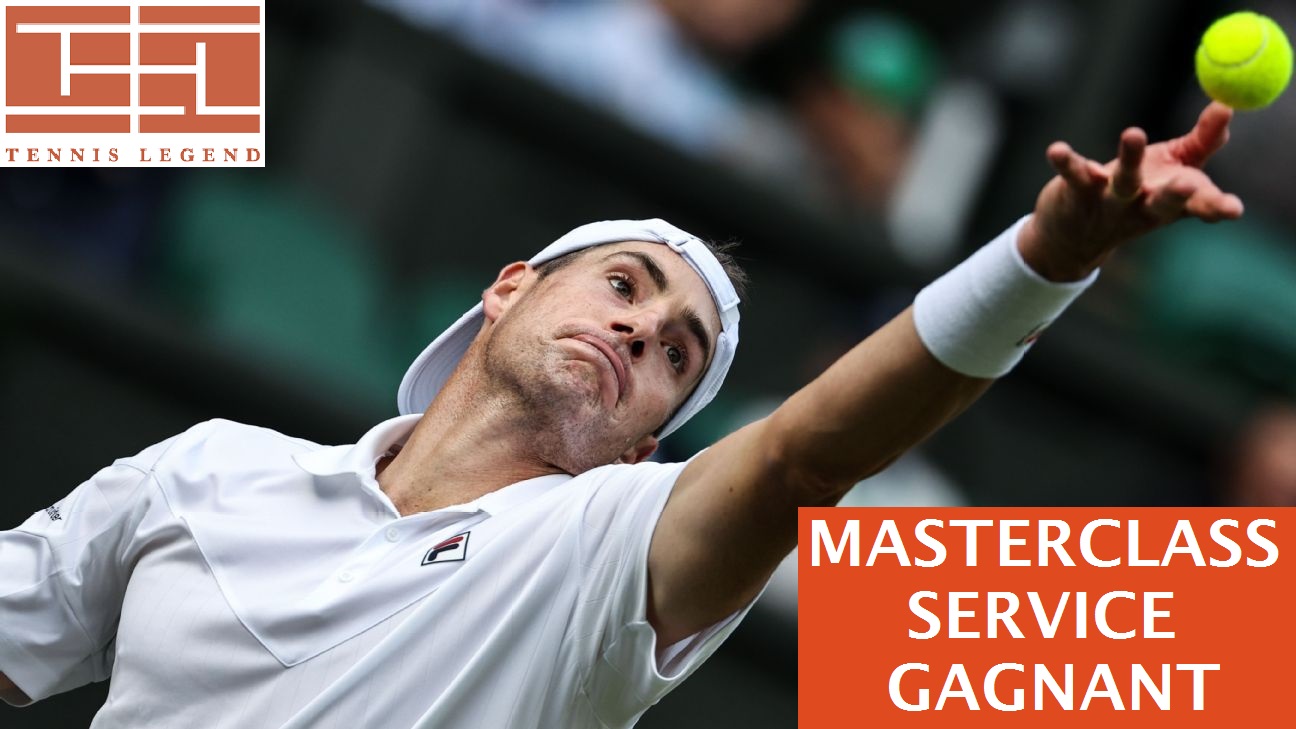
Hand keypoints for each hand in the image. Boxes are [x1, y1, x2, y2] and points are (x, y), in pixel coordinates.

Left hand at [1018, 101, 1244, 281]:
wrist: (1074, 236)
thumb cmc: (1138, 195)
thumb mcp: (1174, 168)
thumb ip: (1202, 141)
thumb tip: (1227, 105)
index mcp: (1171, 203)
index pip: (1201, 205)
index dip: (1218, 207)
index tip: (1234, 209)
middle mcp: (1143, 207)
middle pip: (1163, 202)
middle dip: (1177, 194)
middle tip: (1188, 184)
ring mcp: (1109, 202)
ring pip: (1123, 183)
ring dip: (1129, 159)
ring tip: (1133, 132)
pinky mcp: (1077, 194)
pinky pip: (1073, 176)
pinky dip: (1066, 162)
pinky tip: (1056, 150)